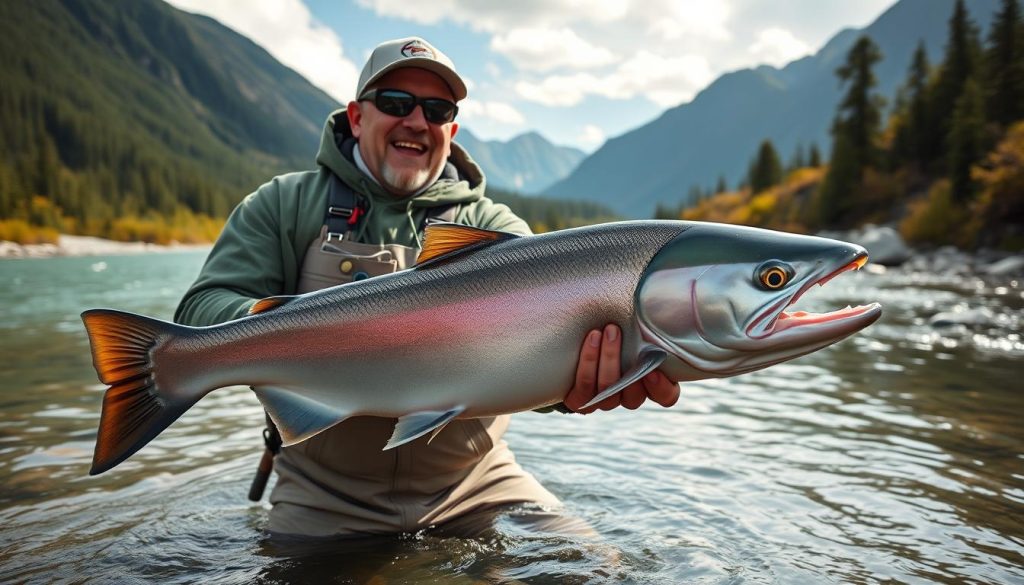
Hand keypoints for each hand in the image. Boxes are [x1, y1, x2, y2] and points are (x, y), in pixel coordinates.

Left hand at [563, 324, 679, 413]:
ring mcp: (604, 401)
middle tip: (616, 330)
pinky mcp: (581, 400)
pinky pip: (584, 390)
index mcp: (650, 384)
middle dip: (624, 363)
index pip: (666, 397)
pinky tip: (591, 339)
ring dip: (606, 359)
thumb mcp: (640, 324)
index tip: (655, 370)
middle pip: (633, 397)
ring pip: (608, 391)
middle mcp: (628, 396)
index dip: (662, 389)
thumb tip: (671, 293)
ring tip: (603, 331)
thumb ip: (655, 322)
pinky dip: (588, 363)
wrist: (578, 339)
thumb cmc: (619, 326)